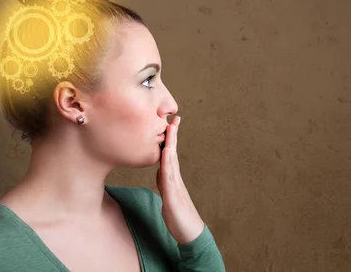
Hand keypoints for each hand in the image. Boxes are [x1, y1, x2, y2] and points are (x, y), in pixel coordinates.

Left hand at [156, 116, 205, 245]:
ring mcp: (175, 186)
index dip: (169, 139)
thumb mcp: (168, 196)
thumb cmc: (179, 216)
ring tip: (170, 128)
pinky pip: (169, 177)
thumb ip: (164, 183)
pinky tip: (166, 153)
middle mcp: (175, 179)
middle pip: (172, 152)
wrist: (190, 233)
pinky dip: (167, 163)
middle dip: (172, 135)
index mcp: (172, 179)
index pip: (169, 154)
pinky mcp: (173, 196)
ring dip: (171, 144)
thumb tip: (160, 171)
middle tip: (174, 117)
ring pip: (171, 161)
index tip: (170, 123)